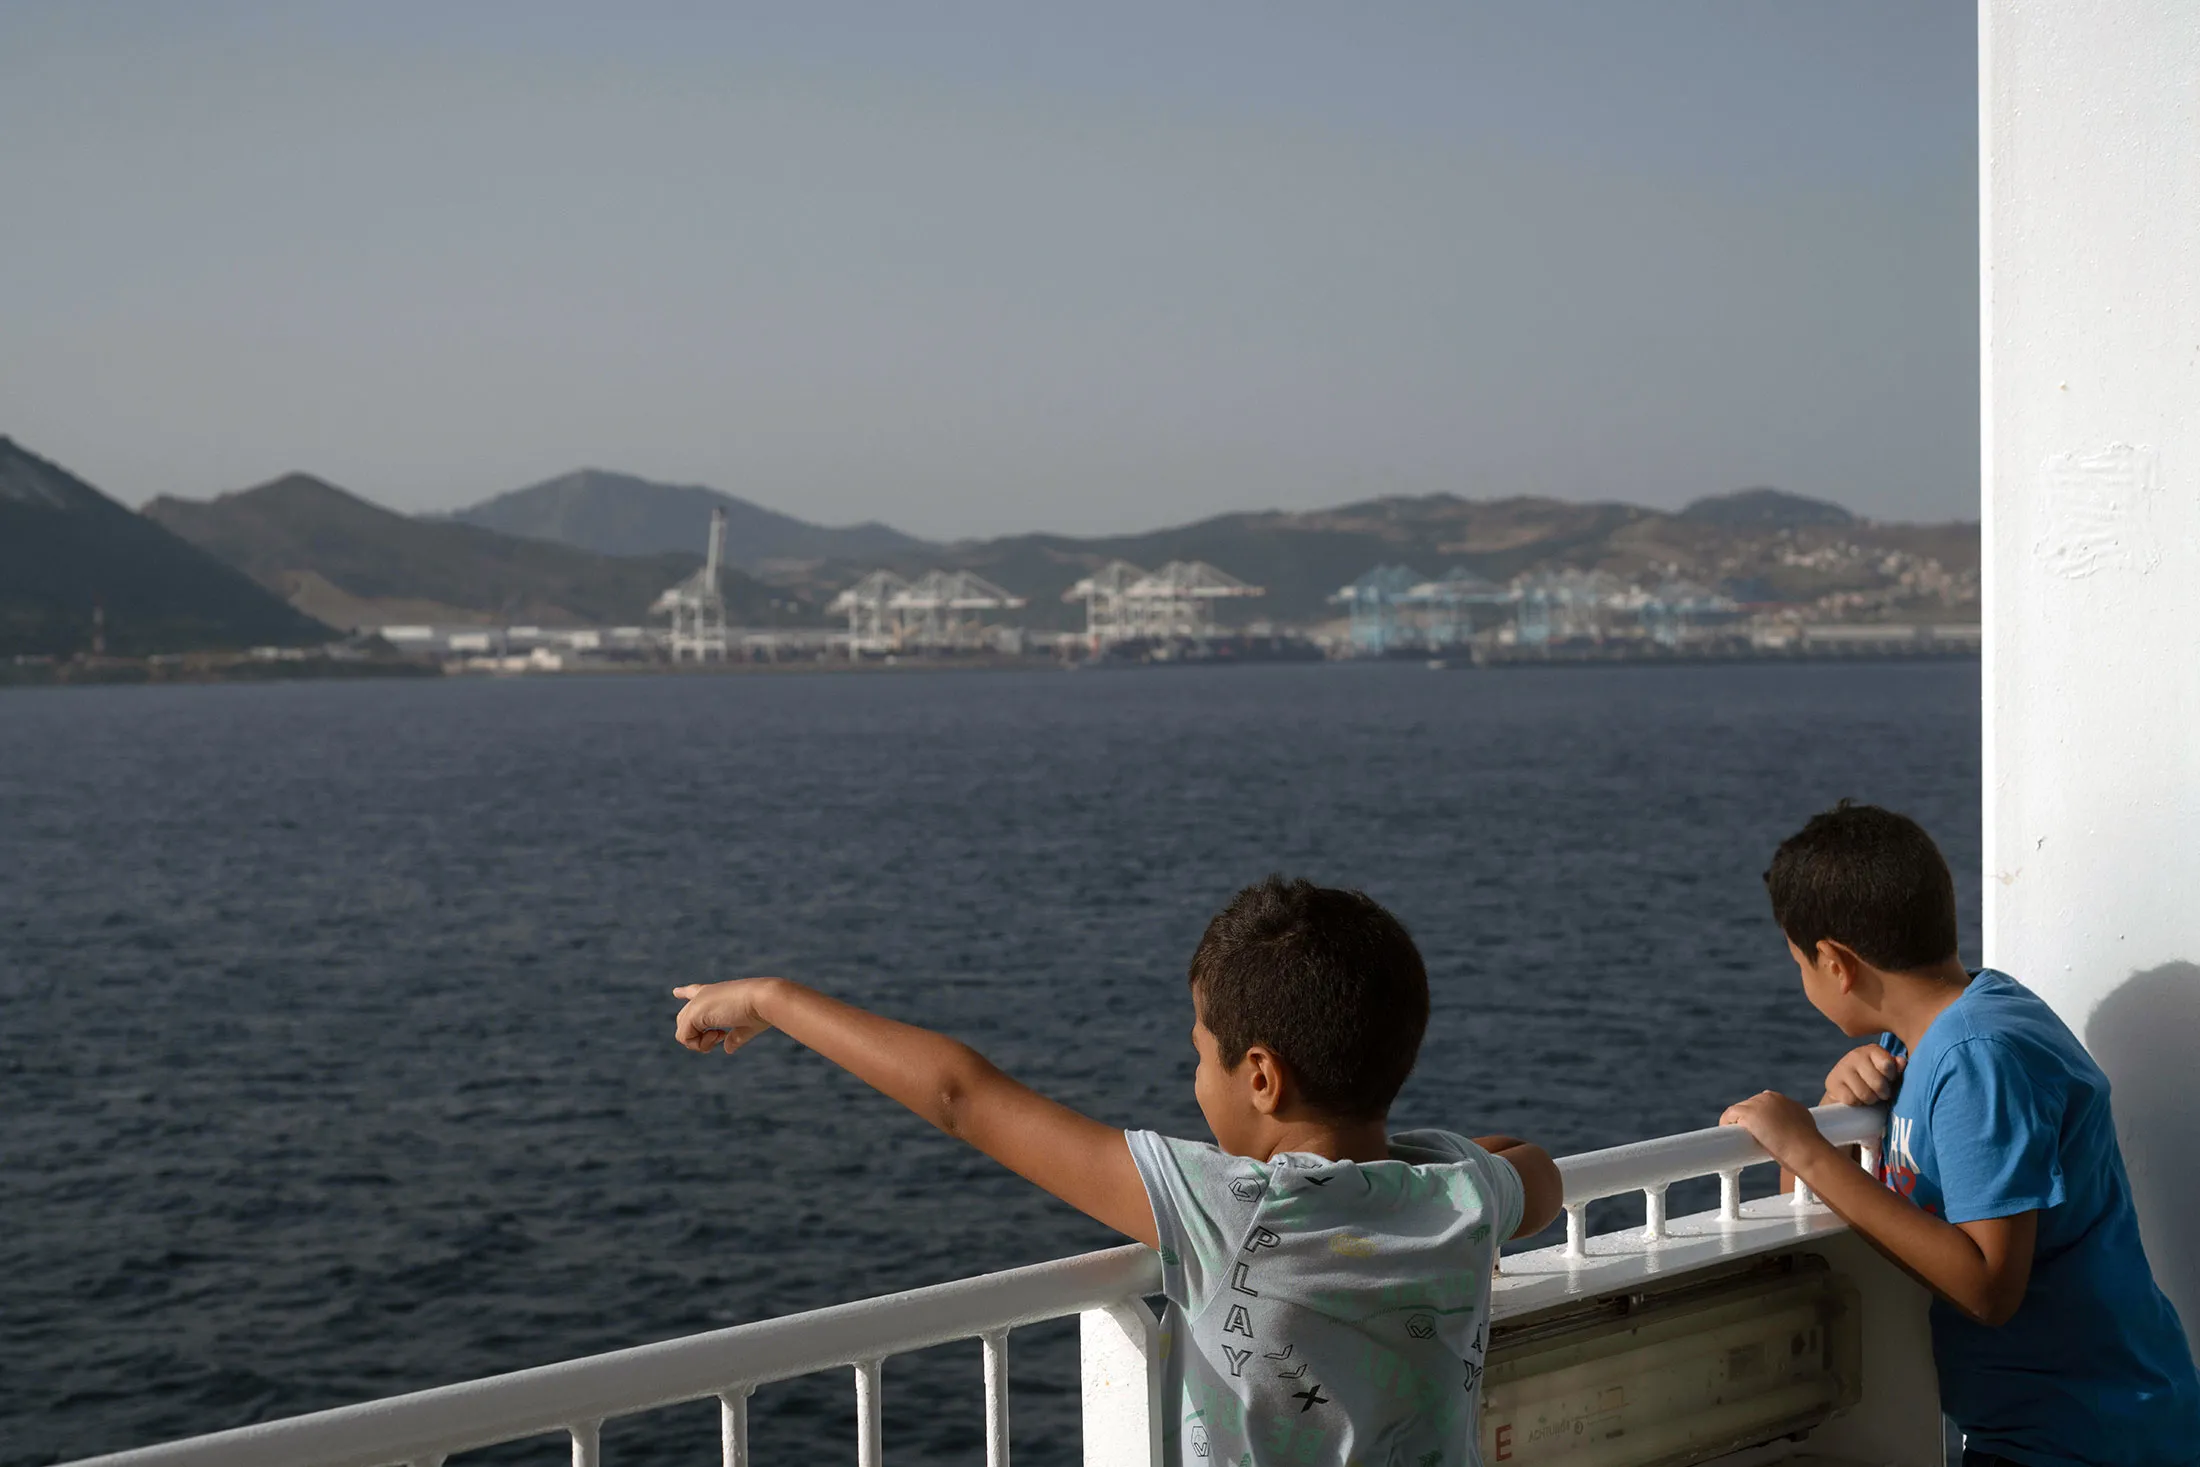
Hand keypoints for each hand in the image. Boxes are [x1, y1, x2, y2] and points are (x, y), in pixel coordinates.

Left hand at [672, 978, 779, 1054]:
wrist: (762, 999)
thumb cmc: (761, 1011)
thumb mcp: (746, 1026)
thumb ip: (735, 1037)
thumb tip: (727, 1049)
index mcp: (717, 993)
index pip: (695, 991)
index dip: (685, 993)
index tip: (676, 992)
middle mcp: (704, 995)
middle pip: (684, 1019)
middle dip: (698, 1036)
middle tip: (721, 1035)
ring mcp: (697, 1003)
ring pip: (682, 1031)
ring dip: (701, 1042)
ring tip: (721, 1034)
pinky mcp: (694, 1012)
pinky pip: (684, 1037)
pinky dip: (700, 1044)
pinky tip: (719, 1034)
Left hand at [1719, 1091, 1835, 1171]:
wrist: (1807, 1151)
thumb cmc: (1808, 1148)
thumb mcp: (1804, 1129)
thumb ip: (1793, 1125)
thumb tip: (1786, 1134)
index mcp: (1784, 1100)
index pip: (1763, 1105)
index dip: (1759, 1118)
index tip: (1758, 1130)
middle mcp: (1770, 1097)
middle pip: (1750, 1106)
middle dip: (1747, 1121)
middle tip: (1746, 1138)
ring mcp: (1758, 1103)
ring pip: (1739, 1111)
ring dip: (1736, 1124)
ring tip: (1736, 1141)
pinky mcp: (1748, 1113)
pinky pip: (1729, 1115)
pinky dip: (1725, 1124)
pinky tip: (1726, 1136)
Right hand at [1821, 1043, 1903, 1105]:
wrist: (1848, 1088)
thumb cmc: (1876, 1081)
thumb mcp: (1889, 1074)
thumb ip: (1897, 1069)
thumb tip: (1902, 1062)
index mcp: (1872, 1050)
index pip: (1887, 1065)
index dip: (1891, 1078)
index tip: (1890, 1080)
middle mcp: (1855, 1055)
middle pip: (1877, 1083)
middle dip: (1882, 1093)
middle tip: (1881, 1094)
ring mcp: (1842, 1068)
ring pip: (1864, 1094)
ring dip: (1869, 1100)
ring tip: (1869, 1097)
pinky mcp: (1832, 1082)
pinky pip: (1851, 1099)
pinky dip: (1856, 1103)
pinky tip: (1857, 1098)